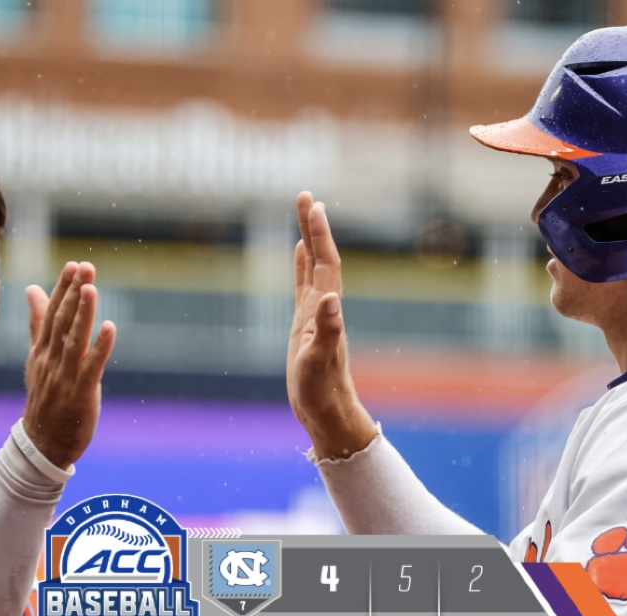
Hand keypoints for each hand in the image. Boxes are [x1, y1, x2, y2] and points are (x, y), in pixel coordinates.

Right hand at [21, 262, 116, 469]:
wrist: (42, 443)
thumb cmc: (46, 397)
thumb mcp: (38, 358)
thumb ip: (38, 323)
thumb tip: (33, 289)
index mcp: (42, 351)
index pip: (52, 314)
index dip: (62, 289)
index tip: (73, 266)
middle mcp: (51, 360)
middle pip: (62, 321)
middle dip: (73, 293)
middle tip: (84, 267)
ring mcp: (64, 376)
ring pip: (74, 340)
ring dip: (83, 313)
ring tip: (90, 289)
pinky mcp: (80, 393)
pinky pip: (91, 366)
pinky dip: (100, 347)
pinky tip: (110, 327)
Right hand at [287, 192, 377, 459]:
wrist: (325, 409)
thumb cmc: (321, 388)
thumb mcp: (319, 359)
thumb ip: (327, 329)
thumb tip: (329, 299)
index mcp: (326, 310)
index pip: (326, 263)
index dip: (320, 234)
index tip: (313, 205)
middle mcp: (324, 305)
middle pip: (321, 257)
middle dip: (313, 226)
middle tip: (305, 195)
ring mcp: (314, 313)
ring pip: (312, 267)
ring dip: (309, 239)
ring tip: (304, 212)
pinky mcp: (304, 323)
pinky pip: (302, 284)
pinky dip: (301, 265)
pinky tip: (298, 251)